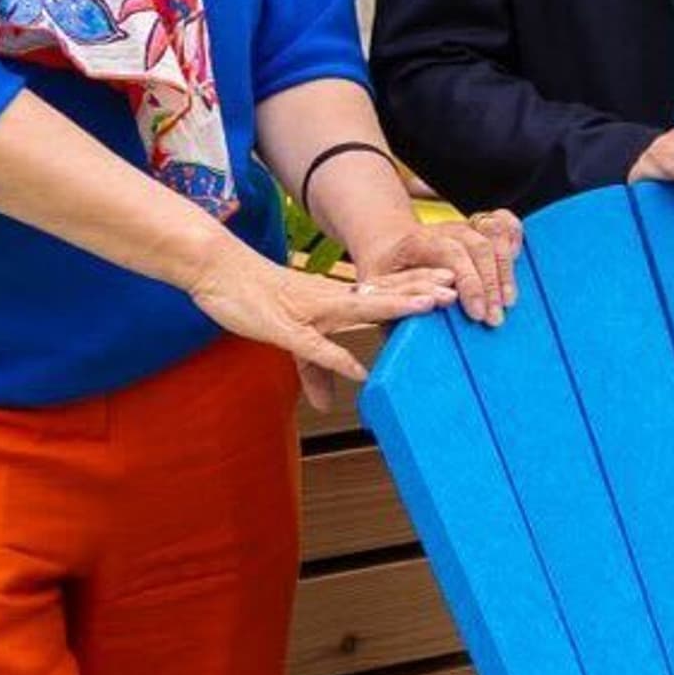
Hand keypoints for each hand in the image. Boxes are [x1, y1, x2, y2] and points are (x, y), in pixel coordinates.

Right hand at [188, 246, 455, 413]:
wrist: (215, 269)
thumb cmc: (253, 297)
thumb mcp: (290, 335)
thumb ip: (316, 368)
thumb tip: (331, 405)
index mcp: (331, 296)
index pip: (382, 287)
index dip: (416, 283)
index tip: (451, 281)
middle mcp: (327, 298)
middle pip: (383, 291)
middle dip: (421, 289)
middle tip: (458, 286)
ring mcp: (307, 311)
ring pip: (360, 308)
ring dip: (396, 305)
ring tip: (431, 306)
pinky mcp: (282, 327)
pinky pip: (313, 346)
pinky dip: (336, 357)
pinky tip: (360, 370)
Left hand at [359, 207, 522, 327]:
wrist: (389, 249)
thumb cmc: (385, 275)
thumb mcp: (378, 290)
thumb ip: (402, 297)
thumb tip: (437, 303)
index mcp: (417, 241)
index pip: (452, 253)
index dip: (470, 282)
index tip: (476, 314)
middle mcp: (444, 230)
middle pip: (478, 247)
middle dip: (490, 285)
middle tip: (494, 319)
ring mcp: (464, 226)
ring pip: (494, 233)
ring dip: (505, 269)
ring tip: (508, 301)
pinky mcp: (478, 227)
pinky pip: (504, 221)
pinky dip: (514, 237)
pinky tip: (516, 260)